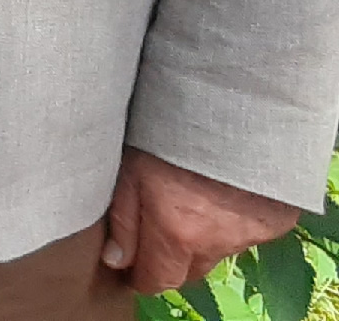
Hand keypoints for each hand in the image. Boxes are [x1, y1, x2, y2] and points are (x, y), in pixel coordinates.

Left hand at [103, 149, 300, 294]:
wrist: (236, 110)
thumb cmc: (170, 133)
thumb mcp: (129, 170)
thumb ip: (123, 220)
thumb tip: (116, 261)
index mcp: (177, 235)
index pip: (158, 281)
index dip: (141, 276)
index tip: (130, 266)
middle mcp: (216, 244)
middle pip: (189, 271)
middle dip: (170, 260)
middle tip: (157, 229)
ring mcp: (249, 235)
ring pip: (217, 251)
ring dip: (201, 238)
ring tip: (189, 201)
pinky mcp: (275, 223)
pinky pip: (245, 234)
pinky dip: (231, 221)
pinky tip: (220, 192)